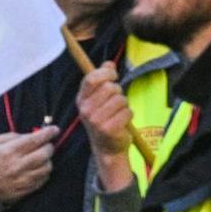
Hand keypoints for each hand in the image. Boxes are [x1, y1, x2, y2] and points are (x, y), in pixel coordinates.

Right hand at [0, 126, 55, 203]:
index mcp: (8, 151)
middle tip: (46, 144)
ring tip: (41, 158)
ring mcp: (22, 179)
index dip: (48, 133)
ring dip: (47, 161)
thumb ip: (11, 137)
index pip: (35, 139)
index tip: (54, 129)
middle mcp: (17, 165)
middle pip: (45, 154)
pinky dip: (43, 173)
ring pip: (47, 168)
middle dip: (49, 147)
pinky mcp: (24, 190)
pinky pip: (42, 180)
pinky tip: (37, 169)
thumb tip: (30, 135)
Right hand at [77, 63, 136, 191]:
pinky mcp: (109, 129)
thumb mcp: (99, 99)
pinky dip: (129, 116)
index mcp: (81, 100)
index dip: (106, 73)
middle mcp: (85, 109)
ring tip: (118, 114)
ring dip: (125, 105)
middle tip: (116, 103)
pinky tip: (122, 123)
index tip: (113, 76)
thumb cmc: (104, 120)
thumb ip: (103, 80)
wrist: (107, 148)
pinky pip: (127, 112)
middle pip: (110, 87)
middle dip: (119, 92)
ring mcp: (96, 120)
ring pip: (121, 100)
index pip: (92, 78)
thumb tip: (109, 63)